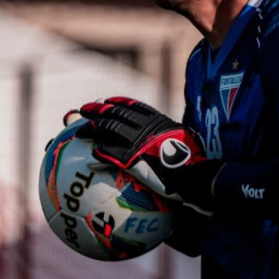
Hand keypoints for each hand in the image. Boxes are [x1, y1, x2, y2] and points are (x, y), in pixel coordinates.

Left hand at [73, 97, 222, 213]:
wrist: (198, 177)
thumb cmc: (197, 167)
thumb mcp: (187, 147)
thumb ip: (172, 145)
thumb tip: (167, 151)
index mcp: (160, 122)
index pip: (135, 106)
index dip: (118, 102)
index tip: (106, 101)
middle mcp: (148, 128)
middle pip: (117, 113)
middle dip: (98, 109)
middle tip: (84, 110)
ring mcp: (141, 142)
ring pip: (110, 129)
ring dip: (92, 128)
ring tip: (79, 131)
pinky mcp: (135, 159)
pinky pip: (112, 154)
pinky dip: (100, 153)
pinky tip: (91, 155)